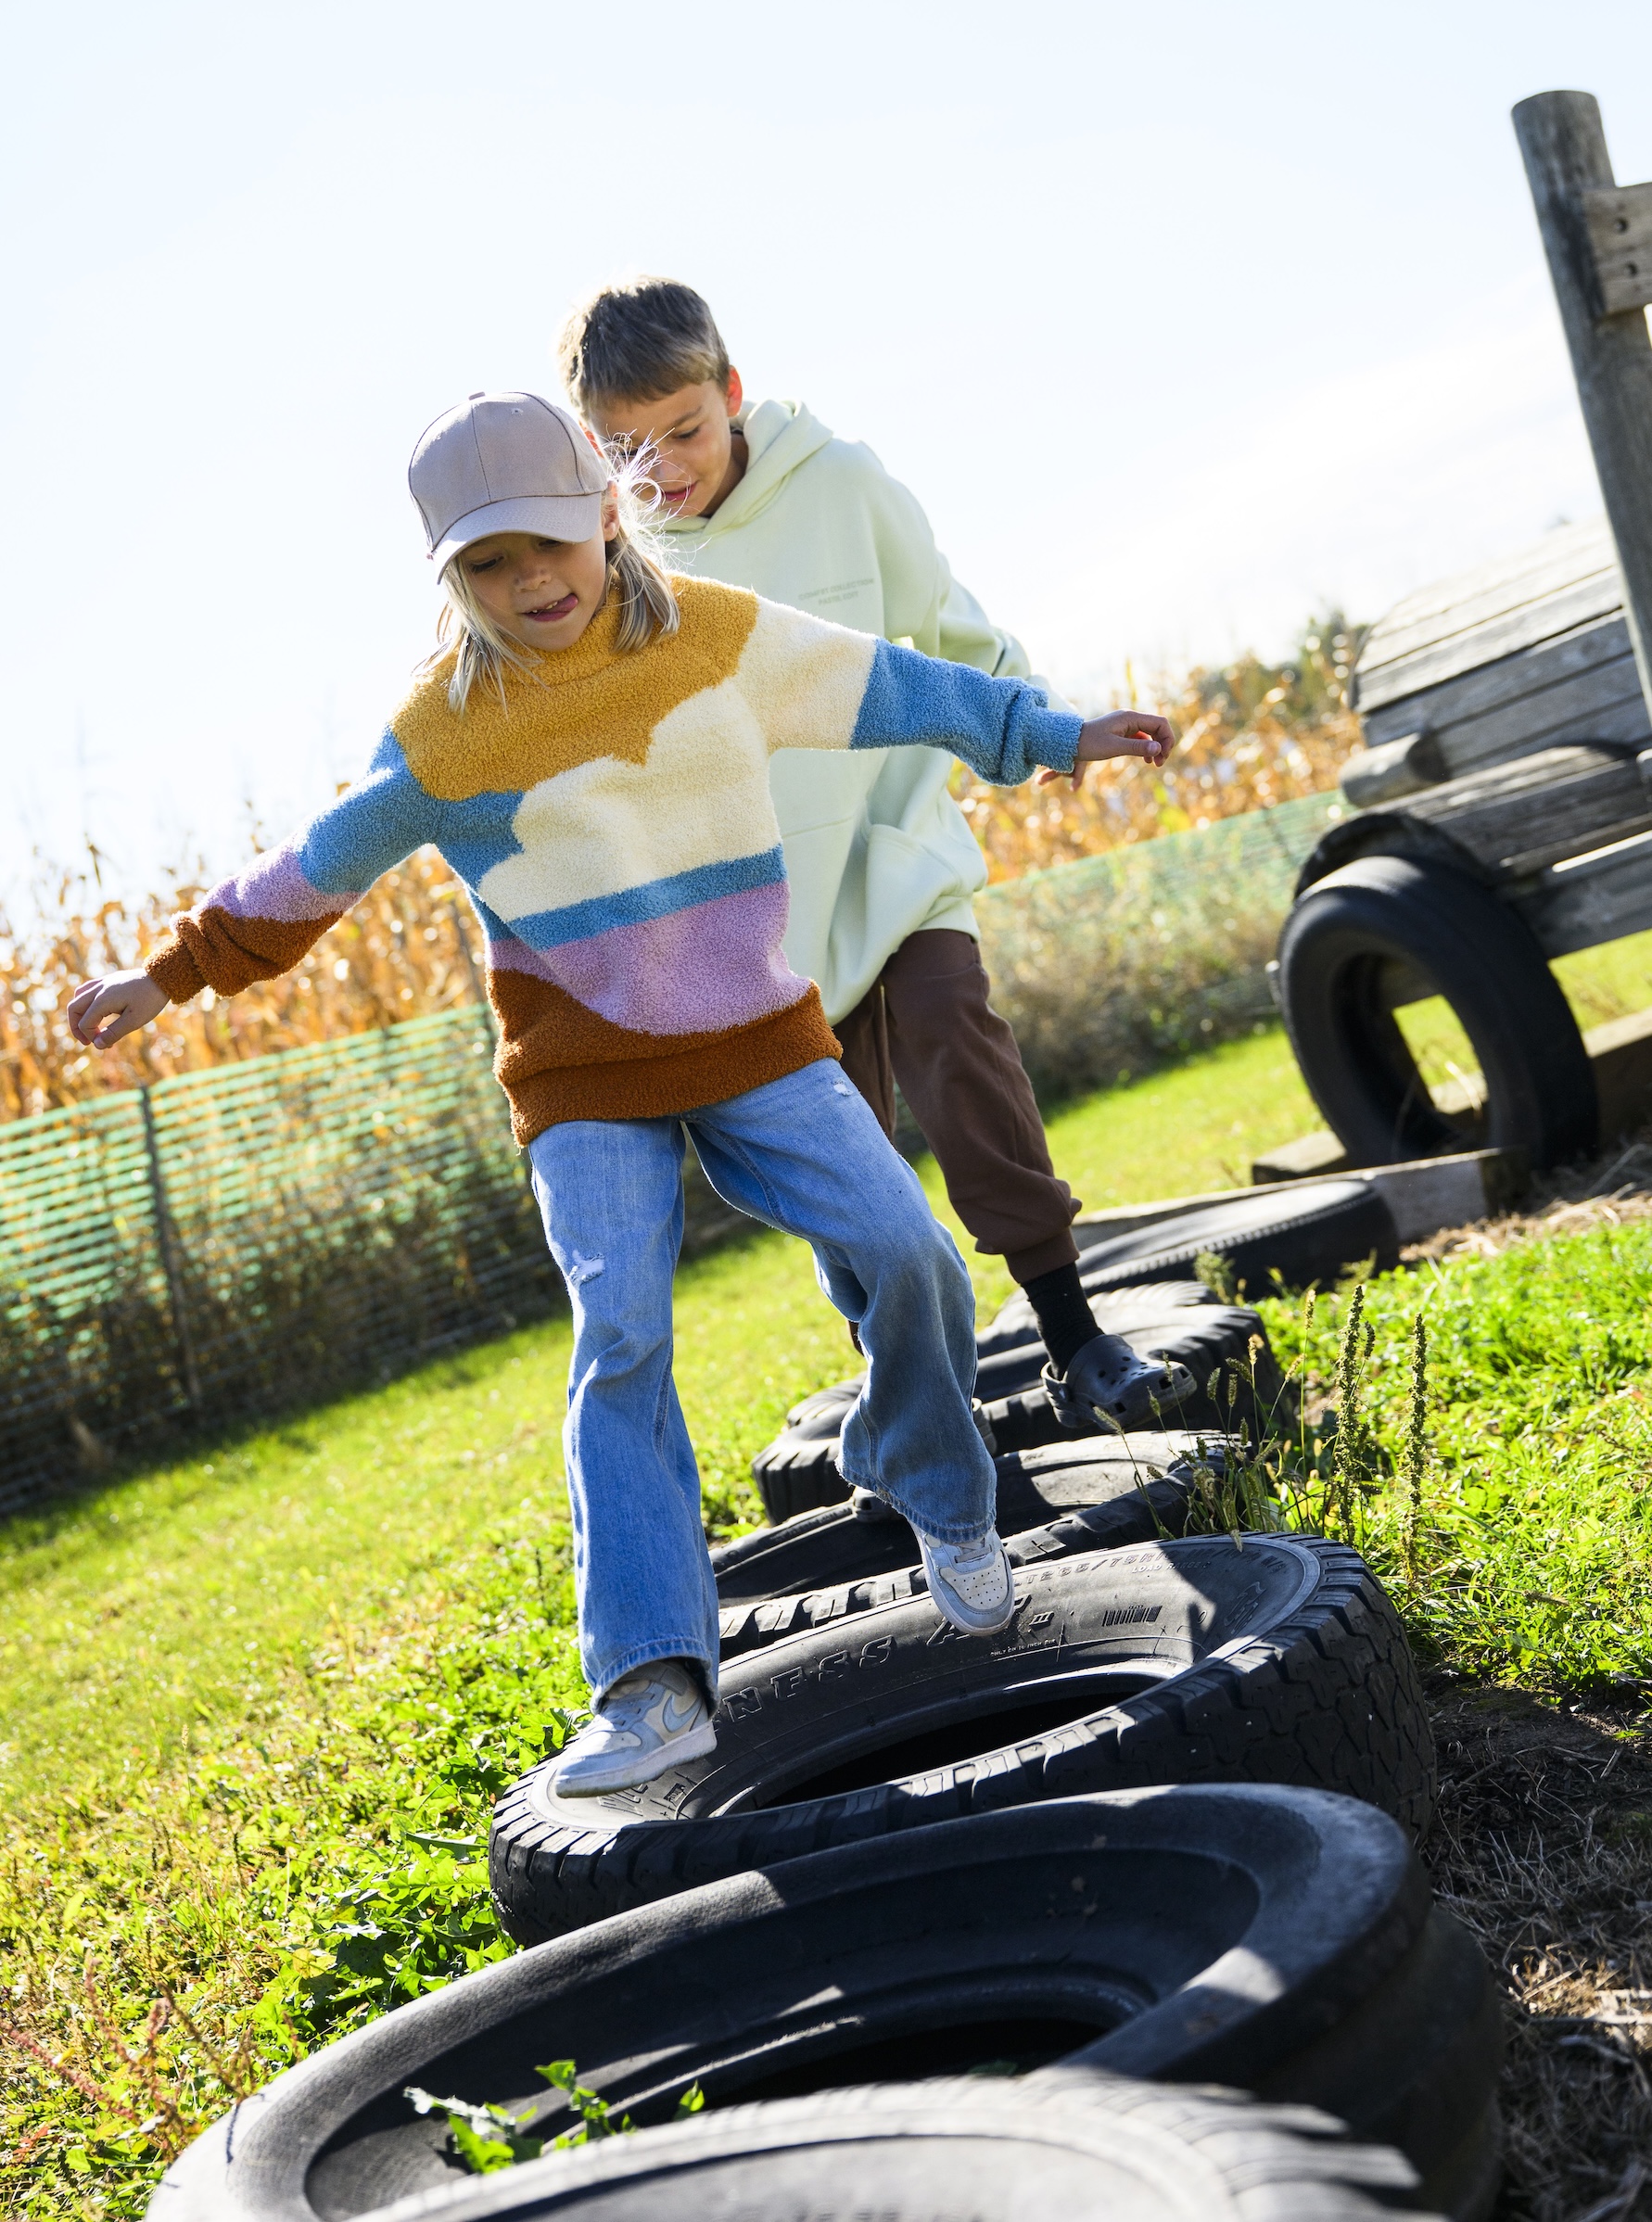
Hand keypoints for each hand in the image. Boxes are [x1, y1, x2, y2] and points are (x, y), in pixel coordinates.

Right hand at [67, 969, 167, 1049]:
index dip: (92, 1037)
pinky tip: (97, 1012)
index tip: (107, 1045)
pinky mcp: (108, 980)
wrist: (162, 978)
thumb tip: (97, 1045)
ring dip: (79, 1014)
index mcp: (102, 1000)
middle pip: (73, 1008)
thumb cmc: (150, 1000)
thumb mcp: (135, 1021)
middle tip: (87, 1041)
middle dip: (76, 1027)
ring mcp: (102, 982)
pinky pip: (87, 990)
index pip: (85, 1023)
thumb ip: (114, 1033)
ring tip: (90, 1028)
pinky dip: (86, 1003)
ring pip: (78, 997)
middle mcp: (98, 989)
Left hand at [1039, 709, 1175, 788]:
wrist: (1070, 742)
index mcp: (1130, 717)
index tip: (1163, 756)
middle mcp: (1131, 718)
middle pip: (1158, 727)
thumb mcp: (1114, 747)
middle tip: (1160, 764)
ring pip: (1151, 733)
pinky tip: (1146, 760)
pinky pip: (1141, 737)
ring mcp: (1127, 724)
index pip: (1160, 723)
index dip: (1167, 739)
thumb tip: (1159, 748)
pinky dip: (1147, 748)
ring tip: (1154, 763)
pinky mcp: (1123, 732)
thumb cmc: (1090, 744)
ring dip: (1156, 747)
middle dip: (1163, 744)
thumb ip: (1137, 747)